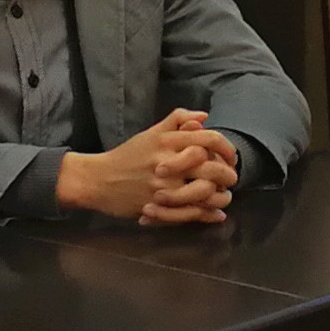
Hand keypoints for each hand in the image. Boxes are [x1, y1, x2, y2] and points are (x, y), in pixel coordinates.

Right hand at [60, 110, 235, 224]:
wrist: (98, 180)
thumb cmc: (127, 156)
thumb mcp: (151, 133)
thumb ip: (177, 120)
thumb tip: (204, 117)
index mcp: (167, 141)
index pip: (208, 139)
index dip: (227, 148)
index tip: (231, 157)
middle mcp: (167, 163)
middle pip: (211, 167)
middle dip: (228, 174)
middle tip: (231, 178)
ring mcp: (163, 187)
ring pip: (205, 192)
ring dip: (222, 196)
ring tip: (225, 196)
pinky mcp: (159, 208)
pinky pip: (191, 213)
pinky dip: (209, 214)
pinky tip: (216, 212)